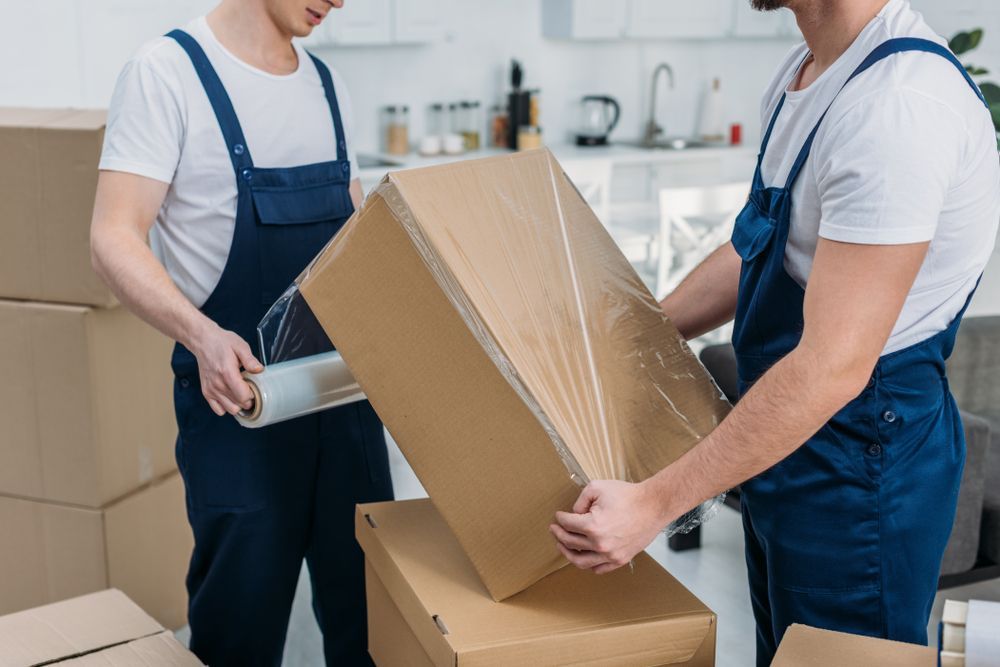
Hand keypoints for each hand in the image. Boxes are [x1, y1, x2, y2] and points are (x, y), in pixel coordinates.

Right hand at [190, 323, 262, 415]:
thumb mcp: (240, 346)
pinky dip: (226, 406)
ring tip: (240, 392)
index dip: (252, 394)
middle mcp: (218, 384)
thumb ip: (250, 360)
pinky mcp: (206, 392)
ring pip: (230, 409)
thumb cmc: (222, 343)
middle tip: (249, 388)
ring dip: (238, 404)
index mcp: (227, 373)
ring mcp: (211, 390)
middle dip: (248, 400)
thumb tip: (259, 370)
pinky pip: (218, 410)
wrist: (203, 342)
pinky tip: (230, 396)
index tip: (254, 387)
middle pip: (239, 405)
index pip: (243, 396)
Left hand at [549, 479, 667, 574]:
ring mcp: (611, 555)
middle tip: (554, 529)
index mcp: (592, 526)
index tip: (558, 516)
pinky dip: (587, 565)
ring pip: (580, 561)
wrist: (653, 505)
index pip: (567, 524)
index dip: (560, 518)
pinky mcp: (620, 559)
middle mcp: (600, 544)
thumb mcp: (597, 488)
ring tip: (563, 545)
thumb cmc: (628, 496)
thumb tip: (574, 513)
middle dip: (559, 534)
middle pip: (570, 542)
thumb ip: (580, 500)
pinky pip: (598, 569)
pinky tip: (583, 557)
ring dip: (568, 553)